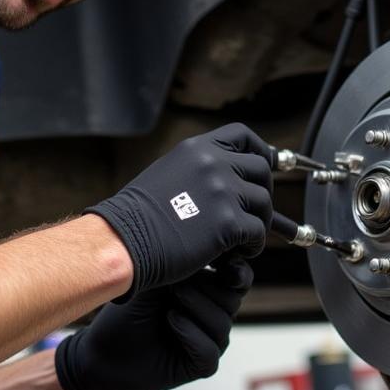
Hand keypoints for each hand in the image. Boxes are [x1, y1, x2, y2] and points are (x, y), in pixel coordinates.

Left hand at [54, 259, 253, 389]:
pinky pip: (208, 351)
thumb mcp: (158, 276)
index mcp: (210, 292)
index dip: (234, 268)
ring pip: (222, 323)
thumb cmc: (130, 307)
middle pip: (232, 298)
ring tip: (173, 296)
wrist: (103, 348)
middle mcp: (215, 316)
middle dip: (207, 285)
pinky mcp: (199, 367)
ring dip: (197, 306)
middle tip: (179, 279)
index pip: (238, 277)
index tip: (221, 257)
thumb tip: (204, 231)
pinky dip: (190, 333)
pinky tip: (171, 319)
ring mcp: (209, 342)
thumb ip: (183, 259)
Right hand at [86, 123, 272, 297]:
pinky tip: (237, 253)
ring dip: (258, 222)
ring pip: (264, 203)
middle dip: (262, 191)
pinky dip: (253, 245)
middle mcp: (213, 163)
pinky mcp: (227, 223)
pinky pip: (258, 232)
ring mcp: (222, 192)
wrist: (122, 241)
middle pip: (260, 169)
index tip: (268, 163)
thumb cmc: (136, 216)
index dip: (261, 150)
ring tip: (243, 238)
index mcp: (196, 149)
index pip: (242, 135)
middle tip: (252, 212)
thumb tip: (223, 178)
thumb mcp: (167, 174)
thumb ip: (197, 170)